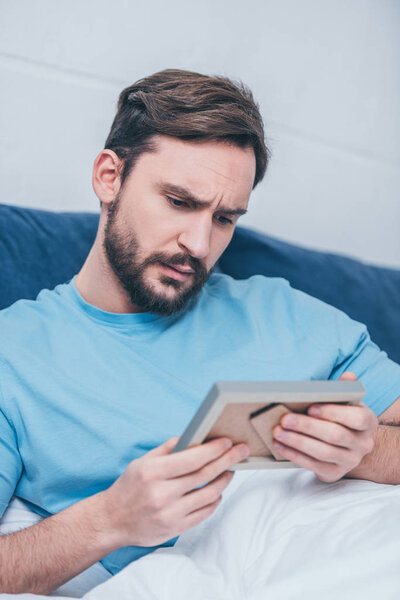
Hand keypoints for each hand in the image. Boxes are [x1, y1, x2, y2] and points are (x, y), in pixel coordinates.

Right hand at [101, 436, 248, 546]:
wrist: (112, 521)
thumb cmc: (129, 486)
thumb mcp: (142, 461)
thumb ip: (168, 448)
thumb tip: (194, 437)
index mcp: (153, 472)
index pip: (192, 459)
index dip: (213, 449)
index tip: (228, 442)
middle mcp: (162, 493)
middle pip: (204, 475)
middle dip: (227, 460)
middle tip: (242, 451)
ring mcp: (170, 513)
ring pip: (209, 494)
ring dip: (224, 480)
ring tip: (231, 469)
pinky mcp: (175, 529)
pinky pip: (204, 512)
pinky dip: (215, 499)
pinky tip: (218, 490)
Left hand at [272, 372, 377, 481]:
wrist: (349, 445)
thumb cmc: (342, 417)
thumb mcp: (346, 401)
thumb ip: (345, 388)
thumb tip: (348, 376)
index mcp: (368, 422)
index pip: (356, 419)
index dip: (333, 413)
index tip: (310, 408)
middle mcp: (363, 444)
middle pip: (335, 436)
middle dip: (307, 427)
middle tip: (284, 419)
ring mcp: (350, 461)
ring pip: (323, 453)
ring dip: (297, 442)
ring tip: (278, 432)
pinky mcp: (335, 473)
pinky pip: (314, 466)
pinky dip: (294, 455)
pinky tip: (280, 445)